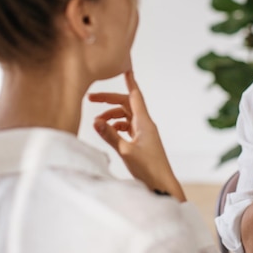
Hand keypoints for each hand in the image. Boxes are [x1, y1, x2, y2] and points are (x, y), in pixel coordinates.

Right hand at [88, 70, 185, 201]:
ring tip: (97, 122)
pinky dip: (117, 125)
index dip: (129, 81)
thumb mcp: (125, 151)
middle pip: (126, 104)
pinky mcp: (142, 142)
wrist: (162, 185)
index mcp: (144, 122)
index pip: (135, 95)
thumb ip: (110, 135)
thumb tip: (95, 120)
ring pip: (126, 116)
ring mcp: (144, 133)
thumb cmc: (148, 169)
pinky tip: (109, 131)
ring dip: (111, 115)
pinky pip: (128, 127)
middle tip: (90, 98)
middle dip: (109, 100)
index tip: (125, 68)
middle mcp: (145, 124)